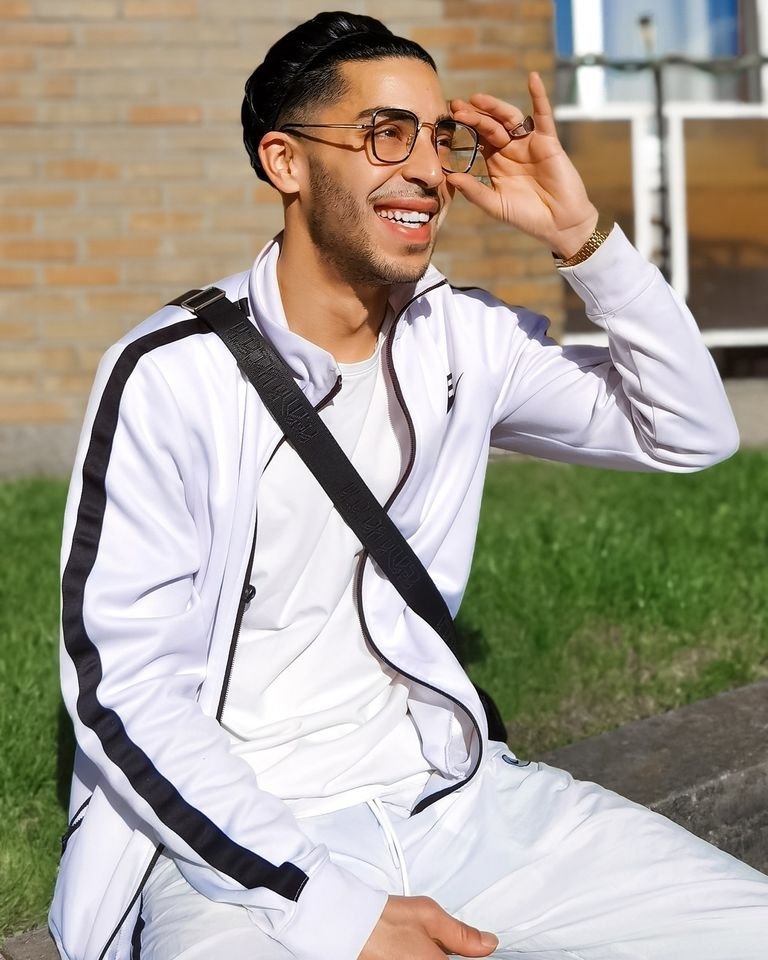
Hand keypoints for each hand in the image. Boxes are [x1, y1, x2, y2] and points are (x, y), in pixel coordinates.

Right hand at [359, 895, 497, 959]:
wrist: (350, 925)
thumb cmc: (386, 920)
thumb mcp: (430, 916)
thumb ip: (462, 935)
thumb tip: (487, 943)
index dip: (466, 957)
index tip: (459, 948)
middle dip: (446, 955)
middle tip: (434, 941)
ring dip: (430, 955)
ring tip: (416, 943)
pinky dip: (417, 956)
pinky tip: (407, 949)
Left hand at [449, 72, 597, 257]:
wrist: (558, 223)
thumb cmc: (527, 217)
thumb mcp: (496, 205)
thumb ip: (475, 192)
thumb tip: (451, 178)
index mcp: (496, 161)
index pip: (478, 139)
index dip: (465, 129)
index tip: (448, 120)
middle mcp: (511, 149)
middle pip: (490, 125)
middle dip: (473, 116)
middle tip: (456, 107)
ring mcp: (529, 143)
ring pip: (510, 118)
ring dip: (494, 106)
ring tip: (477, 99)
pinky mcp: (548, 141)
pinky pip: (543, 115)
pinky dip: (539, 96)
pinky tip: (533, 79)